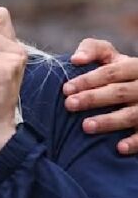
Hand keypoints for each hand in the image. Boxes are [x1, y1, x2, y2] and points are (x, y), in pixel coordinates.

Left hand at [63, 38, 137, 154]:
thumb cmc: (118, 70)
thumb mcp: (109, 55)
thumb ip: (92, 50)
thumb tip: (75, 59)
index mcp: (133, 67)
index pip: (110, 72)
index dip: (88, 80)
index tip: (66, 89)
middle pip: (118, 92)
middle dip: (93, 99)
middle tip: (69, 105)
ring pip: (131, 114)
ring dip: (109, 121)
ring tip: (85, 126)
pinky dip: (135, 142)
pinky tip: (119, 148)